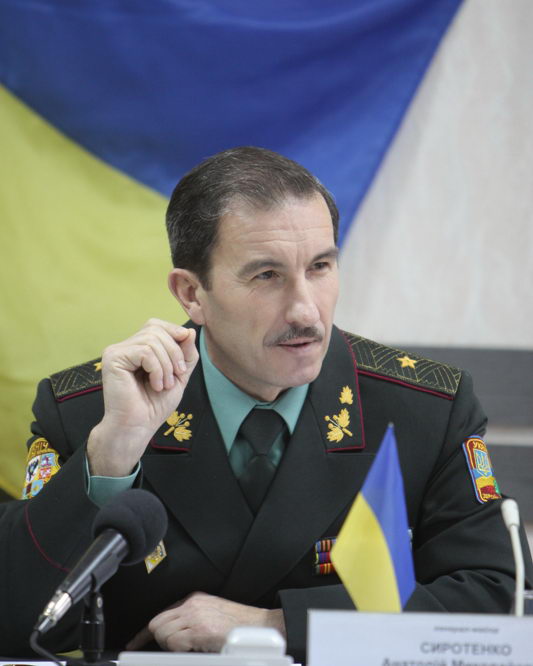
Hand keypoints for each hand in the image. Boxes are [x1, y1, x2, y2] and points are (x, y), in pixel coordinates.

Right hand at [87, 319, 197, 475]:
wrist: (137, 427)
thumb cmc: (154, 406)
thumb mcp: (178, 376)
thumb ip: (185, 354)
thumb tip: (190, 331)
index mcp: (138, 348)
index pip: (157, 325)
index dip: (174, 337)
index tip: (182, 364)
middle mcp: (125, 346)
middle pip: (156, 329)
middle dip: (174, 353)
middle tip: (176, 377)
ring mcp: (117, 351)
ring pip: (152, 340)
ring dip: (166, 365)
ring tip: (164, 385)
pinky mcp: (113, 358)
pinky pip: (145, 352)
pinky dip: (157, 369)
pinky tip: (155, 385)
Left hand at [126, 591, 285, 652]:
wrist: (259, 628)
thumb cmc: (239, 626)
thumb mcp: (211, 615)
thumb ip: (191, 620)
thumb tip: (172, 635)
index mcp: (194, 599)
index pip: (161, 614)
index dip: (144, 633)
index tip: (133, 644)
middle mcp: (192, 604)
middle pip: (157, 623)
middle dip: (160, 640)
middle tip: (176, 648)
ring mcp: (195, 616)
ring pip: (163, 633)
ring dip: (171, 646)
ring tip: (190, 648)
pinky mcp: (200, 629)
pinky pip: (175, 641)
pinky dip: (179, 649)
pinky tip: (195, 648)